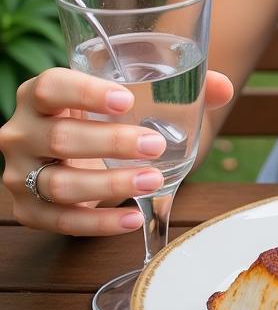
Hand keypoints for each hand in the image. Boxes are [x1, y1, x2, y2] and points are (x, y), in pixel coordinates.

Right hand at [0, 67, 232, 235]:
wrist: (75, 151)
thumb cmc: (103, 116)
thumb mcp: (130, 96)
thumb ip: (180, 86)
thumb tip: (224, 88)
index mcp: (40, 94)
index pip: (51, 86)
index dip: (85, 93)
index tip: (127, 101)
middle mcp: (21, 131)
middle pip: (61, 137)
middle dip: (112, 142)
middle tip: (156, 144)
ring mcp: (18, 173)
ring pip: (58, 183)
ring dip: (109, 184)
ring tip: (152, 179)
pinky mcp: (26, 209)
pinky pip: (59, 221)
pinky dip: (97, 223)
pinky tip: (131, 216)